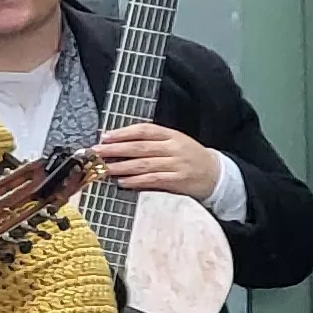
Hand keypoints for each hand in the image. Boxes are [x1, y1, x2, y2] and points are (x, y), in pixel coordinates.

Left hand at [92, 123, 221, 199]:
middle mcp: (173, 148)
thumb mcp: (175, 142)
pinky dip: (136, 181)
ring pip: (143, 164)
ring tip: (104, 168)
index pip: (144, 130)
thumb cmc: (190, 157)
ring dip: (121, 167)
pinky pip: (153, 180)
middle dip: (115, 150)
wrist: (216, 174)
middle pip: (140, 147)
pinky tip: (123, 182)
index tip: (105, 136)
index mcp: (171, 135)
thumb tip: (120, 143)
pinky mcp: (177, 181)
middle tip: (96, 152)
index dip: (123, 133)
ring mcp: (176, 165)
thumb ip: (152, 141)